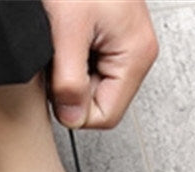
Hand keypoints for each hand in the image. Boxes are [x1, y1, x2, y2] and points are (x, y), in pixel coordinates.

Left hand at [43, 0, 158, 128]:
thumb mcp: (67, 31)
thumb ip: (69, 81)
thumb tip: (72, 117)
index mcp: (136, 55)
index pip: (105, 116)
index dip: (75, 109)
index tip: (58, 83)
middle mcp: (136, 54)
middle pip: (99, 104)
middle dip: (72, 90)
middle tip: (59, 58)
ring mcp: (125, 48)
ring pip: (92, 88)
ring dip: (70, 75)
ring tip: (63, 44)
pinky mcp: (112, 41)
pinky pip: (88, 69)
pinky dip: (71, 61)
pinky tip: (66, 41)